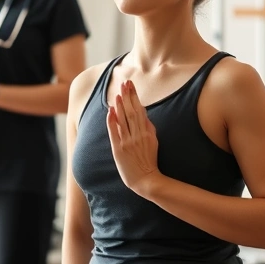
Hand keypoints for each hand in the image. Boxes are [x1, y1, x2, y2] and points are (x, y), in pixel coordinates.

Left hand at [107, 80, 159, 194]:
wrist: (146, 180)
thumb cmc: (149, 161)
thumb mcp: (154, 142)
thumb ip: (149, 128)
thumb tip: (144, 115)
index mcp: (147, 132)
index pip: (140, 110)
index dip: (134, 96)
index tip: (131, 85)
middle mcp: (138, 135)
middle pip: (132, 111)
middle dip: (127, 96)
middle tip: (124, 83)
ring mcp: (128, 142)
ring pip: (124, 120)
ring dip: (120, 106)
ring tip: (117, 94)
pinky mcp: (119, 149)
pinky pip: (115, 132)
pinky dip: (112, 121)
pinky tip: (110, 111)